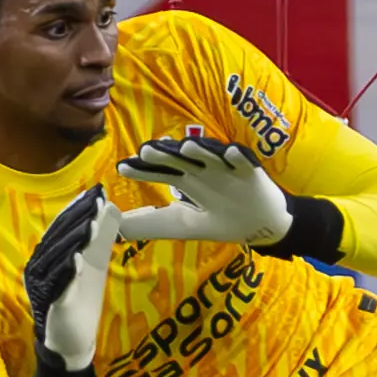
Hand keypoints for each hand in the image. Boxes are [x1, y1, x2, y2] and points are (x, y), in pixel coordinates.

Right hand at [23, 185, 122, 375]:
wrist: (71, 342)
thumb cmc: (79, 300)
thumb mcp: (92, 265)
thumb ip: (99, 239)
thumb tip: (111, 207)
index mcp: (48, 256)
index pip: (61, 227)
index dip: (77, 209)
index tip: (96, 192)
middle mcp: (39, 268)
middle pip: (57, 238)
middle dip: (78, 218)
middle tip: (96, 200)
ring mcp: (43, 287)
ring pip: (57, 260)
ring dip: (73, 241)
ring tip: (91, 224)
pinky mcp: (52, 306)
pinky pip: (58, 287)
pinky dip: (67, 272)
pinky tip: (78, 260)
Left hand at [114, 136, 290, 246]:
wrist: (261, 224)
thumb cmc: (220, 219)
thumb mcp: (183, 225)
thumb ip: (151, 226)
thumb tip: (115, 231)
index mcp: (187, 181)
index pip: (160, 172)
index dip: (142, 170)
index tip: (122, 168)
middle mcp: (203, 171)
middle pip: (181, 160)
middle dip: (164, 154)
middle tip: (144, 151)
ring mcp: (226, 169)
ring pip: (211, 156)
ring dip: (200, 150)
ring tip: (186, 145)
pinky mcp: (251, 173)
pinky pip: (245, 163)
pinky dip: (238, 158)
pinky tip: (231, 153)